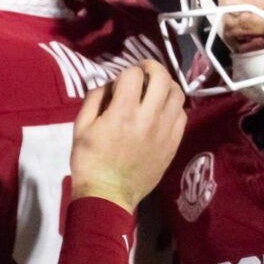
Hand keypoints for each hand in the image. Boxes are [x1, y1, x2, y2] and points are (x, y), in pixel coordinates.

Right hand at [68, 62, 185, 212]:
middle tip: (144, 70)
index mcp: (123, 113)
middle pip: (162, 78)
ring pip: (177, 95)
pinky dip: (174, 106)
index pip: (133, 75)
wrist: (108, 195)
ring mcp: (165, 132)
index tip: (121, 80)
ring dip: (167, 85)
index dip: (126, 72)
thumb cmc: (89, 162)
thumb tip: (109, 85)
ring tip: (157, 87)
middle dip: (152, 67)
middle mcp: (149, 118)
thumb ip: (94, 99)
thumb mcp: (80, 127)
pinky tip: (164, 109)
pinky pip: (182, 115)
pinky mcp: (173, 144)